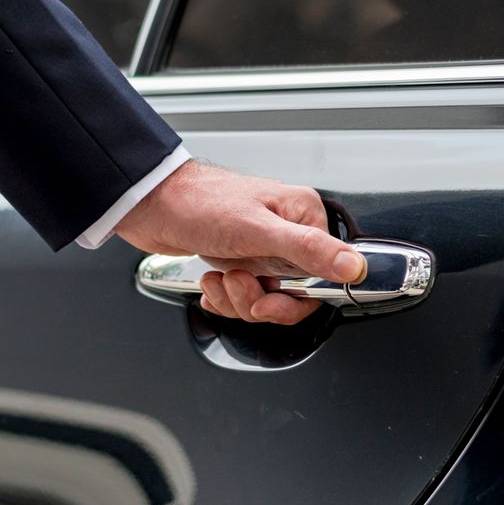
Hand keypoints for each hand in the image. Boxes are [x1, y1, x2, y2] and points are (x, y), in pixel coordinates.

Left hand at [114, 160, 365, 324]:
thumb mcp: (257, 231)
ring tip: (219, 279)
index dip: (295, 299)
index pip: (324, 276)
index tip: (269, 300)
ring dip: (238, 299)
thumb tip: (353, 266)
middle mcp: (286, 232)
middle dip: (259, 300)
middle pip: (294, 293)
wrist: (150, 205)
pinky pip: (246, 296)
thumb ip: (308, 251)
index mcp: (302, 217)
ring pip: (266, 298)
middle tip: (238, 285)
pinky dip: (226, 298)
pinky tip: (211, 283)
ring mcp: (262, 247)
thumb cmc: (198, 204)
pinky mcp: (241, 259)